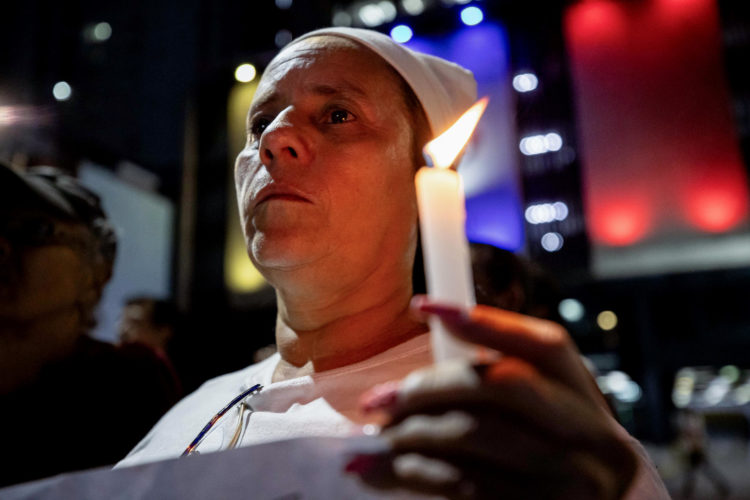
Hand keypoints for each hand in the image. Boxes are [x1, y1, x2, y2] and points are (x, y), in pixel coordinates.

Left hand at [350, 296, 637, 498]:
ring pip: (474, 435)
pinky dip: (420, 471)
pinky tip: (397, 466)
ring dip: (414, 432)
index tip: (423, 306)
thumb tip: (427, 326)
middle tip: (382, 398)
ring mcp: (571, 475)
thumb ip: (496, 374)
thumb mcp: (540, 403)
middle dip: (431, 385)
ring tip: (383, 433)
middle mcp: (587, 429)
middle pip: (500, 384)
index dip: (482, 321)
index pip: (540, 343)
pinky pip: (467, 483)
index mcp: (580, 388)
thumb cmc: (548, 446)